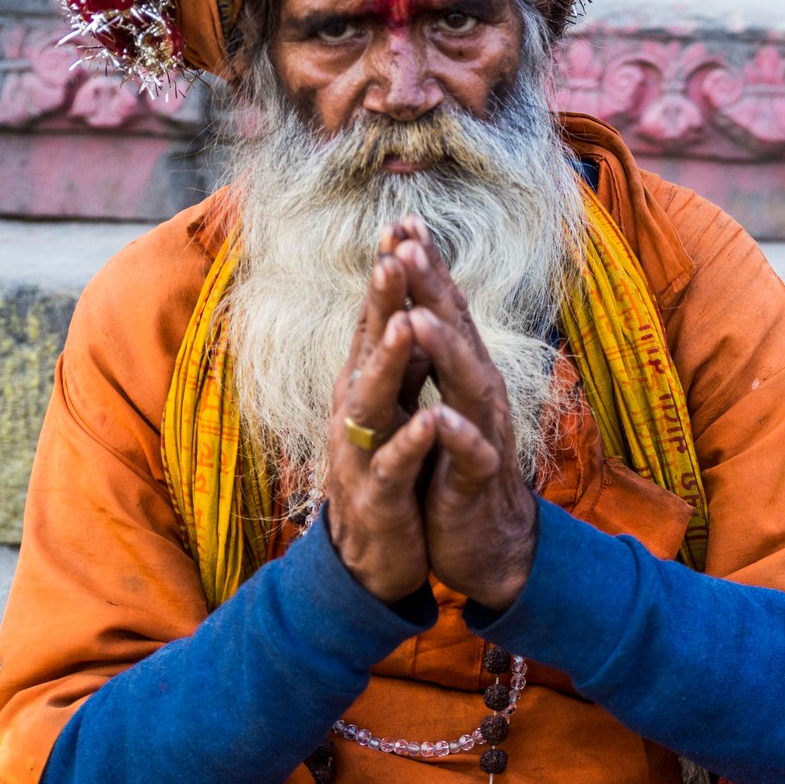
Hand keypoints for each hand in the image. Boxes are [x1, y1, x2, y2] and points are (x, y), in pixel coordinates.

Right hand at [324, 241, 441, 602]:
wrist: (372, 558)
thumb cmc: (388, 476)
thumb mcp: (393, 412)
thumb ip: (398, 366)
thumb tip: (408, 311)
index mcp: (367, 388)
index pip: (378, 322)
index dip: (389, 277)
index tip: (402, 225)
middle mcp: (355, 412)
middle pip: (368, 347)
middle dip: (382, 301)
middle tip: (394, 253)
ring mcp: (361, 452)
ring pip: (372, 401)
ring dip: (390, 361)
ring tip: (407, 323)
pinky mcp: (376, 496)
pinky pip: (393, 465)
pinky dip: (411, 441)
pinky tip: (429, 420)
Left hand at [388, 216, 540, 609]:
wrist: (487, 543)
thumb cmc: (455, 471)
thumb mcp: (443, 405)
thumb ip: (437, 359)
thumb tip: (423, 304)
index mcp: (462, 376)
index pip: (443, 312)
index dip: (425, 269)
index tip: (401, 222)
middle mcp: (478, 395)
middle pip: (459, 332)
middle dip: (433, 289)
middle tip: (407, 246)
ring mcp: (482, 434)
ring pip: (469, 385)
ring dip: (445, 351)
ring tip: (418, 319)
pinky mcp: (477, 479)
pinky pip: (470, 453)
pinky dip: (456, 434)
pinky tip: (440, 416)